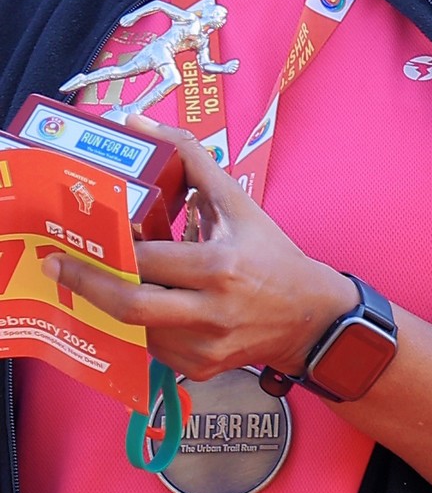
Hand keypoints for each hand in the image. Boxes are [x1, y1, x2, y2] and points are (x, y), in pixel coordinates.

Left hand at [44, 117, 350, 382]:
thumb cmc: (273, 256)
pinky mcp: (200, 367)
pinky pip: (154, 348)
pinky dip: (144, 326)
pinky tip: (150, 307)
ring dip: (119, 304)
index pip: (149, 261)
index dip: (111, 251)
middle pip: (132, 305)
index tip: (79, 241)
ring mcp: (204, 345)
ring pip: (138, 328)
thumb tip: (142, 125)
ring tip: (106, 282)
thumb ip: (191, 161)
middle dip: (89, 286)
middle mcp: (212, 309)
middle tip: (60, 269)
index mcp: (222, 265)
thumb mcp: (239, 204)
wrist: (311, 317)